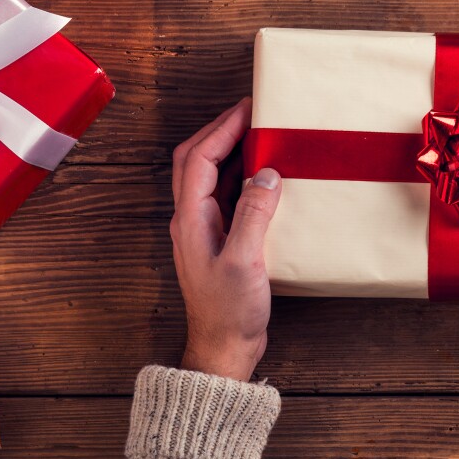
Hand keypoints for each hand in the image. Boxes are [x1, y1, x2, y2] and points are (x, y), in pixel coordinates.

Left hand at [170, 98, 281, 380]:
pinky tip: (261, 176)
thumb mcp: (245, 261)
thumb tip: (267, 175)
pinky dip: (238, 175)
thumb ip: (254, 215)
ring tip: (256, 134)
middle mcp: (191, 219)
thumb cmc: (229, 312)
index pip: (200, 159)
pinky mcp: (218, 241)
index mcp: (191, 219)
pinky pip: (223, 195)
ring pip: (207, 176)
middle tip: (249, 113)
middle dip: (219, 131)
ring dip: (227, 151)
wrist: (223, 348)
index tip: (246, 109)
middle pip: (195, 160)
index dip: (221, 129)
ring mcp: (203, 230)